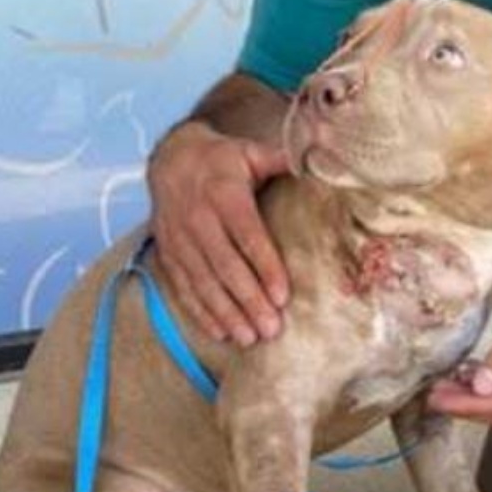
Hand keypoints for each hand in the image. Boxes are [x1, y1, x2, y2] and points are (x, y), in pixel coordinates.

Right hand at [147, 120, 290, 345]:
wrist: (171, 158)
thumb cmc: (222, 160)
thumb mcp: (251, 152)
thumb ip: (284, 160)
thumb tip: (322, 154)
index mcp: (226, 194)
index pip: (248, 236)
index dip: (265, 267)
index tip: (282, 296)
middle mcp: (199, 219)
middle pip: (226, 266)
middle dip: (249, 301)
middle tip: (271, 328)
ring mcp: (180, 239)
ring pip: (204, 282)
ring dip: (226, 313)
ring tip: (249, 338)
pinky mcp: (169, 253)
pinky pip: (183, 287)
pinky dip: (200, 312)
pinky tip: (220, 332)